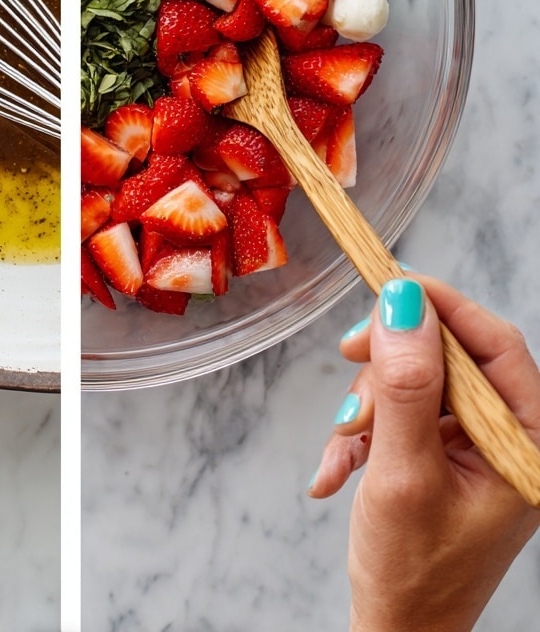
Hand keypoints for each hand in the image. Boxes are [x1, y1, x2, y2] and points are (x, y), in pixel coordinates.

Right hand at [309, 275, 539, 631]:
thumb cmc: (412, 573)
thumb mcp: (403, 473)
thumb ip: (407, 386)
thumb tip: (403, 305)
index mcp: (526, 445)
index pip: (495, 345)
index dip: (442, 306)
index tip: (387, 286)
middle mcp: (508, 440)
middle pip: (450, 356)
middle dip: (392, 363)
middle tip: (351, 358)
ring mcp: (475, 449)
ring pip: (418, 379)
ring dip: (370, 402)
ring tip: (346, 444)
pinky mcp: (443, 456)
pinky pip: (401, 412)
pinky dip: (364, 431)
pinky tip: (339, 467)